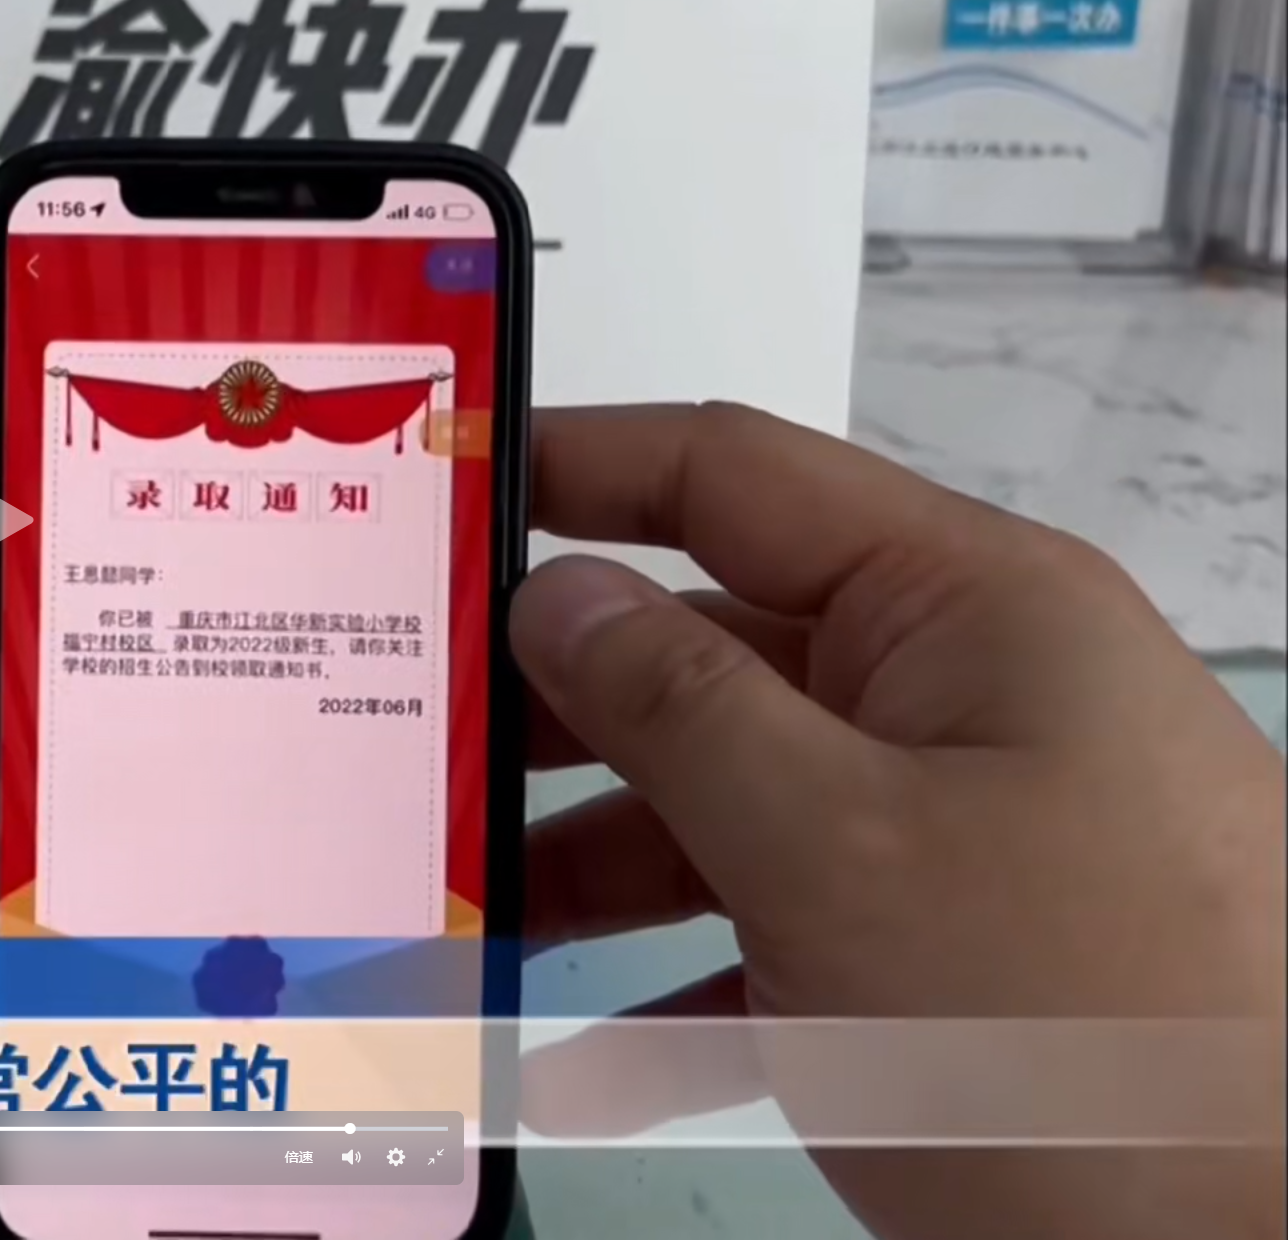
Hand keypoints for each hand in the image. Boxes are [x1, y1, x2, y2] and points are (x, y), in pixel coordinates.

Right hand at [511, 405, 1285, 1239]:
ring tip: (470, 915)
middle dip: (558, 708)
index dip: (574, 468)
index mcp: (964, 613)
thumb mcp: (839, 850)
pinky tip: (580, 1060)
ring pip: (737, 806)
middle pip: (715, 652)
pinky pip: (785, 936)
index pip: (732, 477)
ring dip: (599, 864)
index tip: (442, 485)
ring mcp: (967, 831)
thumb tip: (558, 597)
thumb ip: (676, 708)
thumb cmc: (1110, 1039)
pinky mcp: (962, 956)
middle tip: (418, 739)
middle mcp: (968, 700)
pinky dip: (680, 987)